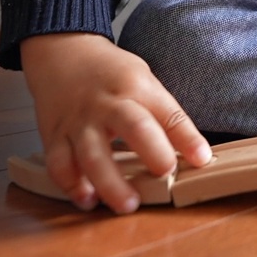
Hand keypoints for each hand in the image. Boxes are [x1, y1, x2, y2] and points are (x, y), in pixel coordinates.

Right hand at [20, 33, 211, 213]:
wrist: (62, 51)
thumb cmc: (110, 72)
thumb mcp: (143, 79)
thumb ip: (163, 114)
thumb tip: (192, 154)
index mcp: (136, 86)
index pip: (168, 113)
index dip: (187, 137)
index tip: (201, 160)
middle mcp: (108, 103)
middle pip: (133, 127)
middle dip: (153, 153)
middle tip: (165, 175)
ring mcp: (79, 120)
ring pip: (92, 154)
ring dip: (110, 183)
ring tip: (127, 204)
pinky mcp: (55, 135)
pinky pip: (60, 164)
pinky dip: (71, 185)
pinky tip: (87, 200)